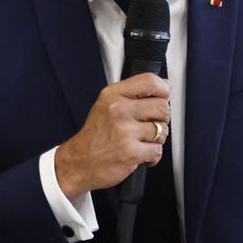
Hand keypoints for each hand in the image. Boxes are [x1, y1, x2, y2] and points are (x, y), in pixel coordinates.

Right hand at [54, 73, 170, 200]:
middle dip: (161, 120)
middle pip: (163, 107)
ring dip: (156, 140)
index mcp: (112, 95)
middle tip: (148, 126)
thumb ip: (131, 95)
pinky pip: (157, 151)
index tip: (163, 97)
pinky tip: (139, 154)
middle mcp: (118, 109)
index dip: (163, 90)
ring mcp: (125, 130)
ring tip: (140, 141)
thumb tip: (163, 86)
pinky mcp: (131, 151)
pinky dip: (152, 156)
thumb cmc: (94, 136)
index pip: (150, 81)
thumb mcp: (105, 105)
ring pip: (163, 130)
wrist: (79, 162)